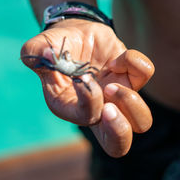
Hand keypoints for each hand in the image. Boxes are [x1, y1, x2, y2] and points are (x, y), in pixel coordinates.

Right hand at [21, 19, 153, 157]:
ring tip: (113, 84)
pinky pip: (145, 76)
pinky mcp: (130, 78)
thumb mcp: (38, 47)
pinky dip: (135, 64)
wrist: (73, 33)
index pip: (87, 120)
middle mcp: (96, 109)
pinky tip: (117, 58)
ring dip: (131, 102)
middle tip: (109, 107)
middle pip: (118, 146)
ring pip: (142, 122)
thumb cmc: (53, 46)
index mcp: (70, 108)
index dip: (89, 101)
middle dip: (119, 130)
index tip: (82, 77)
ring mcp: (116, 97)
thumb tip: (46, 54)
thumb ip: (34, 51)